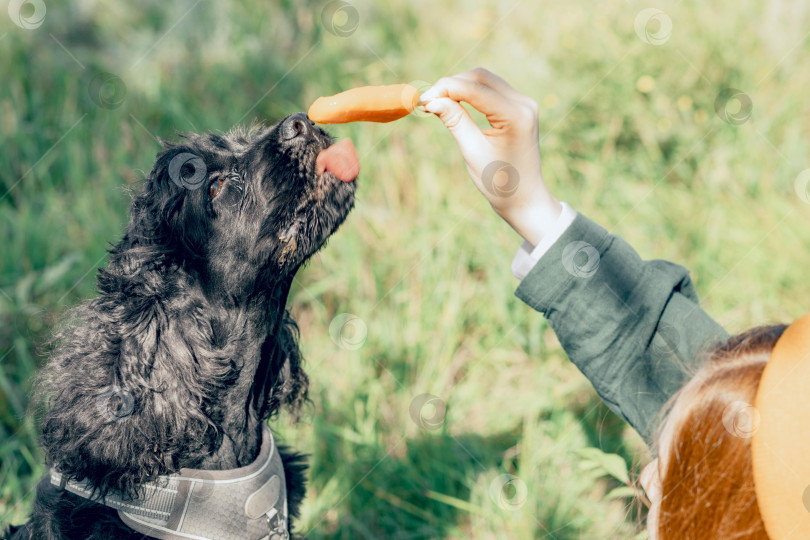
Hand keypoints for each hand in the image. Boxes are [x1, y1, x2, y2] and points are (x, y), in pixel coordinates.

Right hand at [420, 68, 560, 246]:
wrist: (524, 197)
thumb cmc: (498, 181)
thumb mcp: (472, 150)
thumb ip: (454, 121)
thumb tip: (431, 100)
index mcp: (516, 116)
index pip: (475, 89)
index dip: (446, 89)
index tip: (423, 99)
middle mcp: (524, 104)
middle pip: (481, 78)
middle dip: (452, 84)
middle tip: (429, 101)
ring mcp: (524, 103)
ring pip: (485, 80)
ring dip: (460, 87)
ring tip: (437, 103)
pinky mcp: (520, 107)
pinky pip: (492, 90)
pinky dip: (471, 93)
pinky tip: (454, 103)